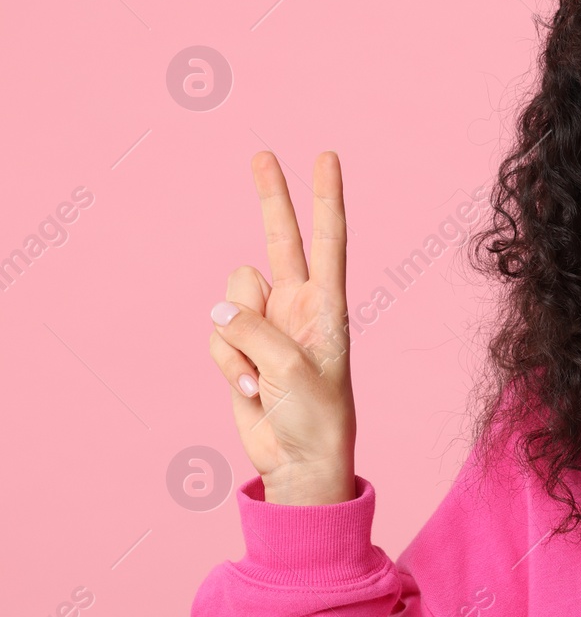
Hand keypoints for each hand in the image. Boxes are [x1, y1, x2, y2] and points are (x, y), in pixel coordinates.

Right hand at [207, 151, 356, 505]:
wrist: (298, 462)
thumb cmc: (315, 418)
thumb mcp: (293, 371)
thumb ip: (255, 331)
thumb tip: (221, 310)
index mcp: (328, 306)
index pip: (328, 241)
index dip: (325, 198)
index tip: (326, 157)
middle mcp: (298, 306)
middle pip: (281, 240)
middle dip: (271, 198)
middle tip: (262, 154)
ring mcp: (266, 324)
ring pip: (231, 297)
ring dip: (236, 338)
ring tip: (263, 376)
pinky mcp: (240, 347)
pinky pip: (216, 336)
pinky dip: (226, 363)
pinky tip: (251, 390)